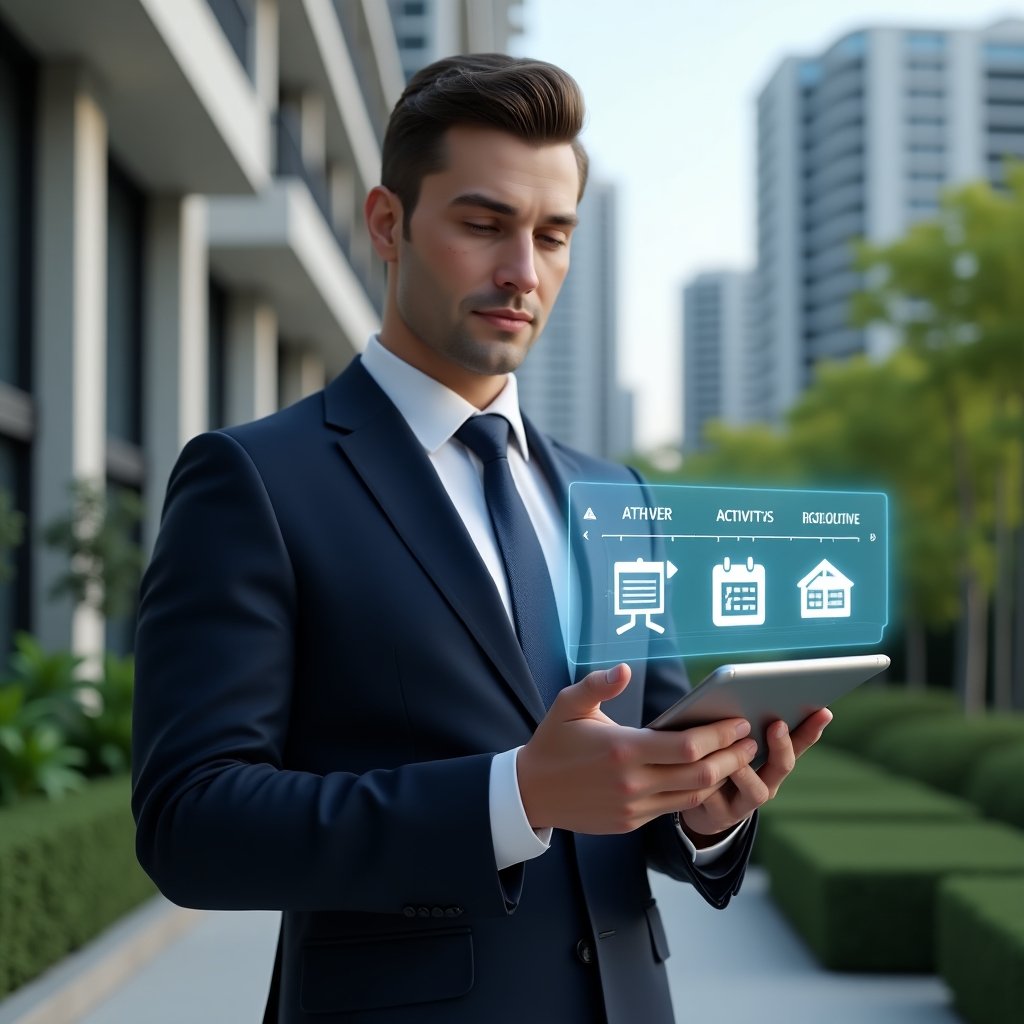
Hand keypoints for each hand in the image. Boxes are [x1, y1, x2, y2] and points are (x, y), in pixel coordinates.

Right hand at [516, 664, 758, 834]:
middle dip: (732, 757)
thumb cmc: (552, 742)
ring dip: (720, 778)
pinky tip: (706, 776)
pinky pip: (673, 809)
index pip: (687, 746)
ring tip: (737, 758)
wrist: (529, 793)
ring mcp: (633, 807)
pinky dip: (695, 793)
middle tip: (749, 741)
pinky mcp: (631, 823)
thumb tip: (625, 670)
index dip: (719, 735)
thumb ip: (598, 684)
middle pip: (701, 775)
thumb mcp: (567, 705)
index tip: (738, 721)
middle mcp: (632, 783)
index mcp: (622, 750)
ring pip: (692, 796)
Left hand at [678, 708, 832, 839]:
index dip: (810, 730)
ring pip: (753, 788)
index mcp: (771, 765)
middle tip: (778, 724)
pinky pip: (718, 798)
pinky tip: (702, 764)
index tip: (822, 711)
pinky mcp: (721, 815)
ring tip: (736, 748)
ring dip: (745, 767)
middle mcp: (765, 785)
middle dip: (782, 744)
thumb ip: (741, 727)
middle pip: (782, 766)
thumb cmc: (718, 766)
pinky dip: (712, 782)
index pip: (798, 745)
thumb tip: (745, 693)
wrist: (700, 811)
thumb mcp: (733, 746)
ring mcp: (745, 803)